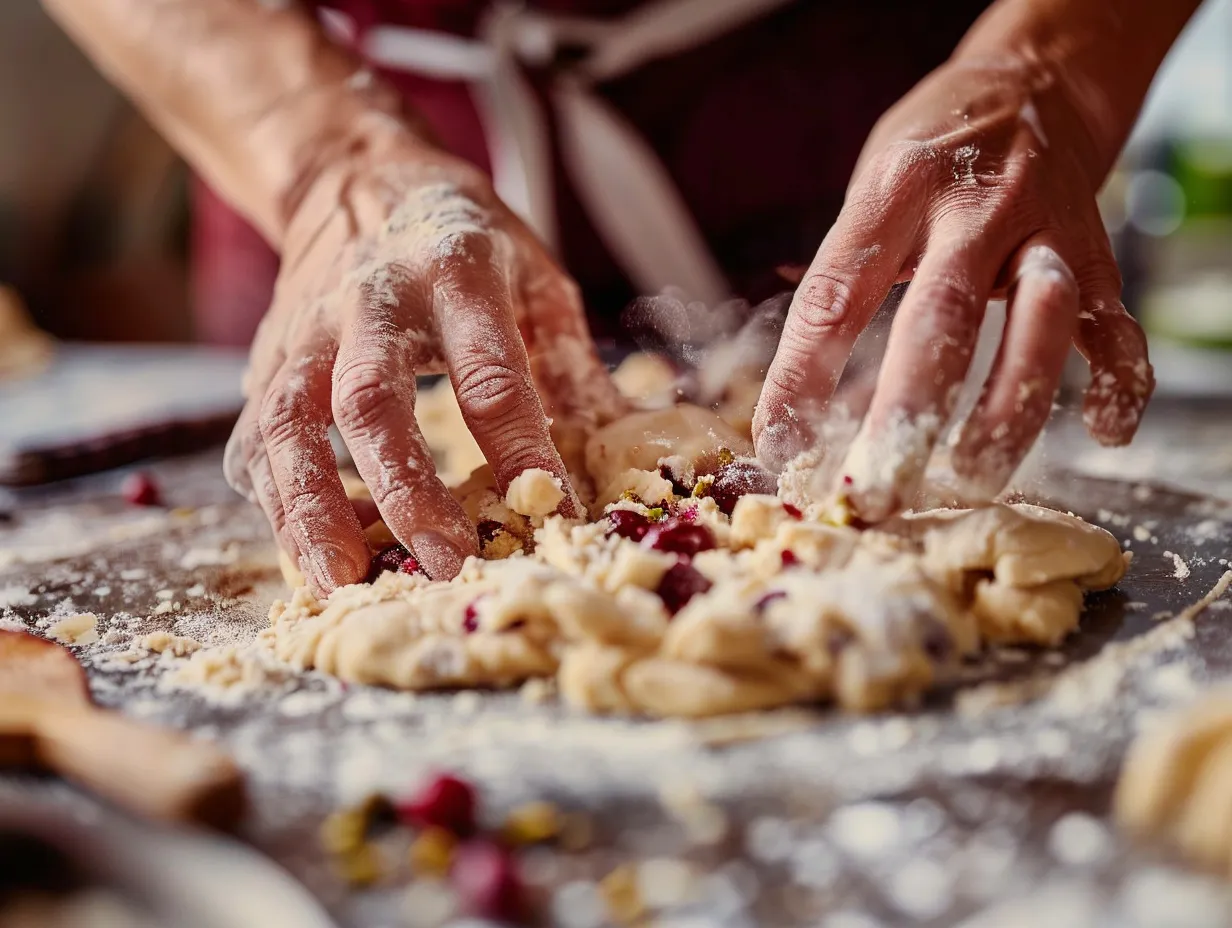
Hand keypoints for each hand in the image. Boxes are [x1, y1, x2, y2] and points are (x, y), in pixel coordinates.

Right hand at [224, 122, 622, 591]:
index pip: (490, 370)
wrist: (355, 178)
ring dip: (311, 507)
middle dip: (406, 489)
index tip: (551, 510)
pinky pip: (257, 437)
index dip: (519, 445)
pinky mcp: (268, 360)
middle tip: (446, 562)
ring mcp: (305, 332)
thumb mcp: (535, 275)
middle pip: (372, 401)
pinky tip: (307, 552)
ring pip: (289, 424)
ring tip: (341, 581)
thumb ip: (572, 362)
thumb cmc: (463, 238)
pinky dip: (276, 500)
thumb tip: (626, 450)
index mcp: (456, 272)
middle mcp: (370, 300)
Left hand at [754, 56, 1153, 519]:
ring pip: (1038, 325)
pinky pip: (1116, 325)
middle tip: (876, 492)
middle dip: (906, 416)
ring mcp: (1043, 230)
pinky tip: (1105, 433)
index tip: (781, 448)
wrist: (1028, 85)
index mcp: (894, 190)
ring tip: (975, 477)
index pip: (836, 295)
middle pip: (938, 318)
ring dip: (1007, 411)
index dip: (801, 378)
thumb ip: (841, 284)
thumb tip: (796, 404)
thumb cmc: (925, 160)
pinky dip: (1118, 381)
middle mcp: (973, 206)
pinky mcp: (1097, 254)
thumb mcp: (865, 194)